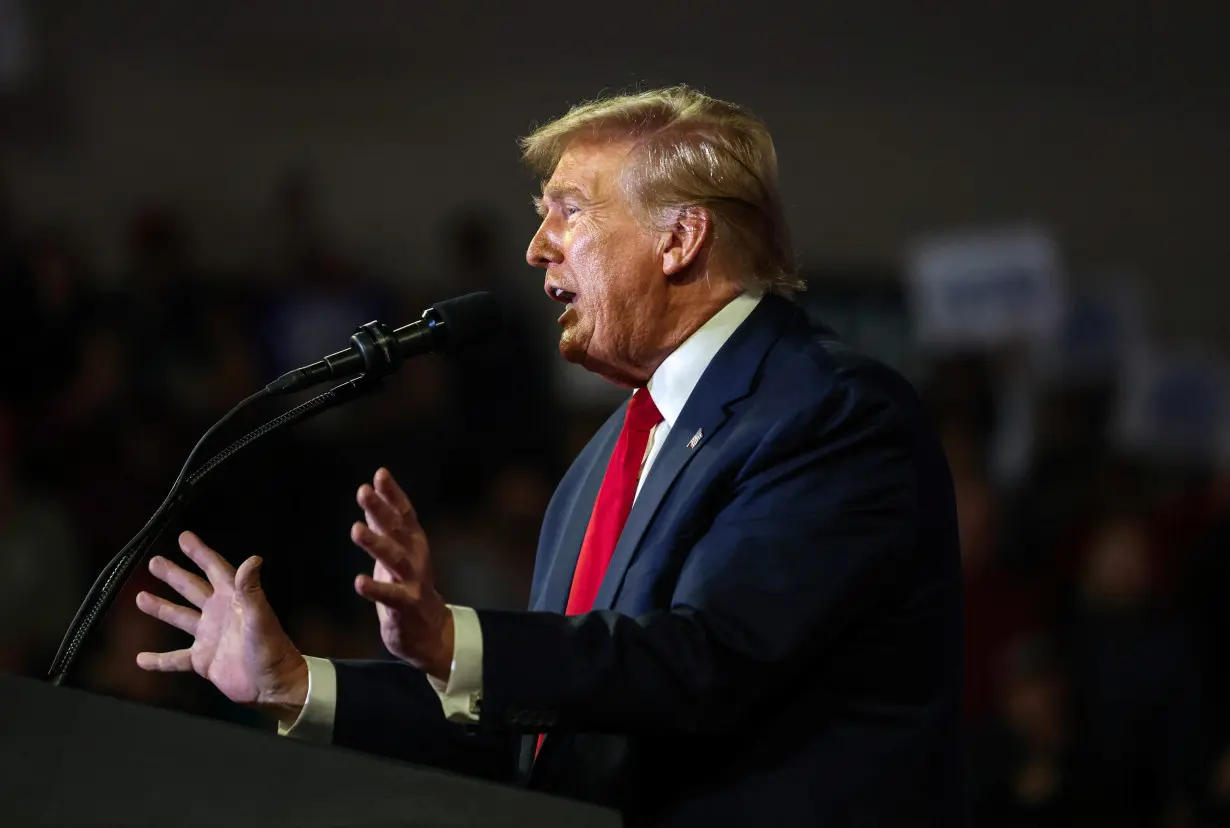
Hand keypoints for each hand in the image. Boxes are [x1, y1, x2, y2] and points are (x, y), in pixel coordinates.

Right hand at [134, 531, 307, 723]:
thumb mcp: (259, 616)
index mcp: (233, 599)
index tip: (184, 537)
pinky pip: (175, 659)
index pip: (214, 569)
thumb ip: (251, 589)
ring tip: (140, 598)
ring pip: (180, 618)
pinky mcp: (204, 661)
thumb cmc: (270, 648)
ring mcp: (210, 637)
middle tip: (154, 562)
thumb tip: (253, 559)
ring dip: (161, 608)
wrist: (272, 685)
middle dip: (174, 575)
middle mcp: (219, 614)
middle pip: (192, 588)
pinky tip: (141, 659)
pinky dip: (159, 660)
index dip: (200, 552)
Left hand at [351, 468, 453, 679]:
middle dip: (381, 509)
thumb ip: (383, 525)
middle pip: (398, 530)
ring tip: (356, 530)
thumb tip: (370, 492)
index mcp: (414, 542)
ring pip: (394, 558)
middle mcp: (416, 557)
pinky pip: (390, 596)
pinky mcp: (406, 606)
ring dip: (376, 543)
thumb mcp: (395, 551)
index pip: (404, 513)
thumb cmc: (407, 585)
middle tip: (363, 491)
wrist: (429, 630)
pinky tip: (358, 582)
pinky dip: (375, 588)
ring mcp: (413, 581)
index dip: (393, 494)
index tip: (380, 474)